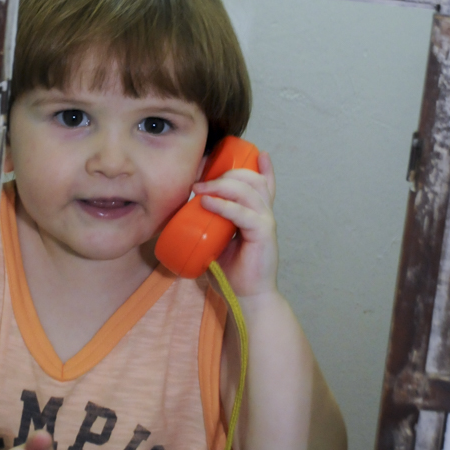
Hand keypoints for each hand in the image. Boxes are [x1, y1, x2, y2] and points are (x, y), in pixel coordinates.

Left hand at [193, 150, 278, 298]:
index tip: (235, 152)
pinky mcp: (263, 234)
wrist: (247, 297)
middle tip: (199, 179)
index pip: (261, 182)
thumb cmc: (232, 270)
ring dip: (221, 185)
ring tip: (199, 189)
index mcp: (256, 212)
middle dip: (225, 173)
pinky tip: (208, 202)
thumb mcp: (218, 240)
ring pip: (248, 191)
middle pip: (251, 179)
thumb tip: (184, 212)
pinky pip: (244, 214)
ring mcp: (265, 222)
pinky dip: (225, 206)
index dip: (255, 165)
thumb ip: (210, 224)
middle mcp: (264, 213)